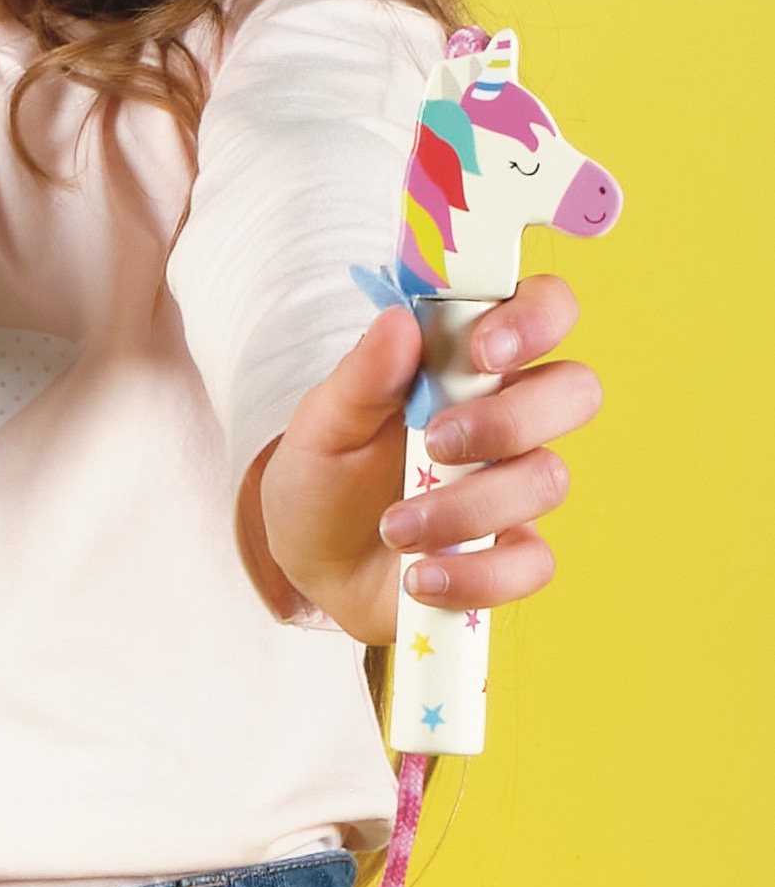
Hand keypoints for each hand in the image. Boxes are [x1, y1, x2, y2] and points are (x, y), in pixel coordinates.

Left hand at [239, 276, 602, 642]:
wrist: (312, 563)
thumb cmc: (325, 473)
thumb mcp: (322, 421)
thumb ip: (361, 374)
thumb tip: (398, 321)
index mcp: (464, 363)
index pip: (538, 310)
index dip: (534, 317)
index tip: (484, 349)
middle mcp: (505, 416)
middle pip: (574, 389)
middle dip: (510, 417)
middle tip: (435, 441)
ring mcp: (514, 486)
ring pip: (547, 478)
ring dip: (468, 506)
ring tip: (394, 527)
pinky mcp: (512, 554)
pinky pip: (532, 563)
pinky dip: (475, 574)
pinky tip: (421, 576)